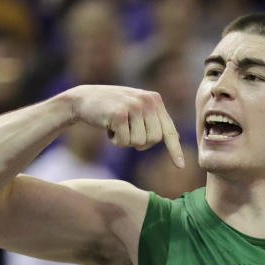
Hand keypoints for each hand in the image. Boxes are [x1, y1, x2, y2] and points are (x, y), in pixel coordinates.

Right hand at [65, 85, 184, 166]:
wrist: (83, 99)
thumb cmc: (112, 108)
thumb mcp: (137, 109)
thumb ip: (155, 120)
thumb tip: (176, 137)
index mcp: (155, 100)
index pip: (168, 130)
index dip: (175, 149)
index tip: (181, 166)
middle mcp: (147, 101)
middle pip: (154, 140)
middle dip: (140, 143)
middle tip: (126, 132)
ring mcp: (134, 106)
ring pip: (139, 142)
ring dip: (126, 141)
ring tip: (116, 127)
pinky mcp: (119, 114)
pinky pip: (124, 141)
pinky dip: (115, 140)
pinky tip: (108, 126)